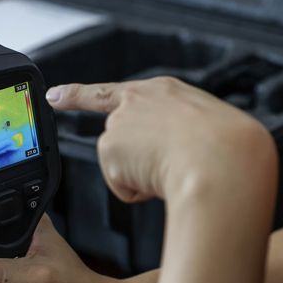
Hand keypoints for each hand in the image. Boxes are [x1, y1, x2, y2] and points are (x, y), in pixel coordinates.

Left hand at [46, 77, 275, 205]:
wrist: (222, 157)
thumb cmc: (228, 147)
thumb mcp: (208, 129)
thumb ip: (179, 136)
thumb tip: (161, 164)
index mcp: (166, 92)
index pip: (114, 91)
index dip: (78, 94)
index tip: (54, 95)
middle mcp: (137, 100)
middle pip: (118, 139)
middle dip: (129, 160)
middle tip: (166, 166)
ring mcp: (121, 122)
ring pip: (126, 167)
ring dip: (146, 177)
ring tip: (177, 169)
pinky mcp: (110, 146)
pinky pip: (124, 187)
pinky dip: (140, 192)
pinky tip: (162, 179)